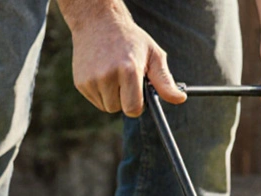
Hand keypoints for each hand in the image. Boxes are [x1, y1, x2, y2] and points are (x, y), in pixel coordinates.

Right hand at [67, 5, 184, 116]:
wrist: (98, 21)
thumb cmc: (130, 39)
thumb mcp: (153, 55)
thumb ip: (165, 80)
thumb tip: (181, 99)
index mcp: (128, 70)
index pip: (134, 109)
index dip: (139, 105)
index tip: (139, 94)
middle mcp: (107, 76)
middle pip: (119, 109)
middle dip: (126, 100)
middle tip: (126, 80)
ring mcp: (91, 80)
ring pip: (106, 106)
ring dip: (113, 97)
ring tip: (114, 74)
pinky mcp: (80, 82)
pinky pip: (95, 100)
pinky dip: (101, 93)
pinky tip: (102, 74)